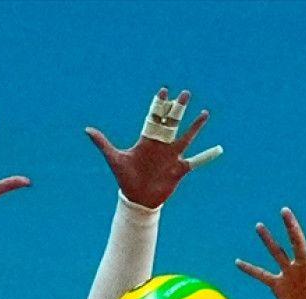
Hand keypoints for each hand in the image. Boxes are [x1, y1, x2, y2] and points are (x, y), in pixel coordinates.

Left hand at [86, 87, 217, 209]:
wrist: (137, 199)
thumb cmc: (126, 179)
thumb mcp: (115, 159)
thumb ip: (103, 143)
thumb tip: (86, 129)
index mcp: (147, 139)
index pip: (154, 117)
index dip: (159, 104)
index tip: (164, 90)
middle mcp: (161, 145)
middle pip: (172, 122)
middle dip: (178, 108)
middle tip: (185, 93)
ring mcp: (172, 156)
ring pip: (187, 137)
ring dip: (196, 126)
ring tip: (205, 113)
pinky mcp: (180, 170)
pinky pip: (197, 161)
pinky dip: (207, 156)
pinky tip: (219, 149)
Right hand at [236, 209, 305, 298]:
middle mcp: (303, 266)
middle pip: (296, 242)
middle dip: (291, 227)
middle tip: (285, 211)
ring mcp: (290, 274)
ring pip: (277, 252)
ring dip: (268, 240)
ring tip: (259, 226)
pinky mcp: (278, 285)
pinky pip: (261, 275)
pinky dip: (250, 270)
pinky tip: (238, 262)